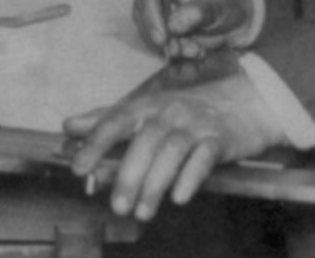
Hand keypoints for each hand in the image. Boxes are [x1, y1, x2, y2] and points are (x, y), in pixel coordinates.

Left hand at [63, 71, 284, 220]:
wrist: (245, 101)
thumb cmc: (188, 110)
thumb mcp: (147, 109)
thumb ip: (108, 119)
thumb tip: (68, 125)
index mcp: (148, 105)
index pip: (117, 121)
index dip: (96, 143)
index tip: (79, 169)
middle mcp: (170, 112)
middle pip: (145, 142)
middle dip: (128, 176)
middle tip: (118, 207)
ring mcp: (197, 125)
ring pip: (172, 152)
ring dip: (155, 184)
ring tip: (143, 213)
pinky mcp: (221, 139)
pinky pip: (204, 158)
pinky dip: (190, 177)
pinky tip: (179, 198)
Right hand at [131, 0, 252, 59]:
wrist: (230, 20)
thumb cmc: (226, 5)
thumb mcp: (220, 7)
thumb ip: (200, 13)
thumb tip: (173, 25)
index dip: (151, 16)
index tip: (162, 39)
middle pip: (142, 14)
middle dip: (162, 37)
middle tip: (181, 51)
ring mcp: (152, 7)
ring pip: (148, 32)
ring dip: (171, 46)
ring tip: (196, 50)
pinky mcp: (154, 25)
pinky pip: (155, 42)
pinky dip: (173, 50)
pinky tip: (194, 50)